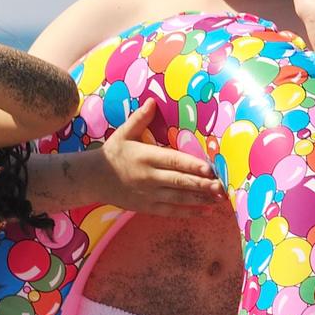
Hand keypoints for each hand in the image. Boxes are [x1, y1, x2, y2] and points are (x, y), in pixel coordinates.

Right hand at [96, 97, 230, 215]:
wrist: (92, 179)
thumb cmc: (112, 153)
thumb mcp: (124, 133)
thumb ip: (141, 118)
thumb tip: (153, 101)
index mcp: (146, 157)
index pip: (174, 161)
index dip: (192, 165)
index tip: (210, 169)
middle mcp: (149, 177)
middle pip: (179, 181)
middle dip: (202, 185)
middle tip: (222, 187)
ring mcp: (149, 194)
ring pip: (178, 198)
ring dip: (200, 199)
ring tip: (219, 199)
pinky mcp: (147, 207)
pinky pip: (171, 212)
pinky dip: (188, 213)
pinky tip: (204, 212)